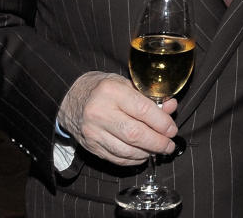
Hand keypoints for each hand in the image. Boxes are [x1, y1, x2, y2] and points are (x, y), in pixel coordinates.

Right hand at [58, 72, 178, 165]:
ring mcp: (93, 131)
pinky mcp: (90, 146)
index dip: (162, 123)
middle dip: (158, 142)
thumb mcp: (126, 83)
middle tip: (169, 145)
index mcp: (112, 91)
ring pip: (126, 150)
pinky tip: (142, 155)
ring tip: (159, 150)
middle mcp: (100, 112)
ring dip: (147, 153)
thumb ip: (149, 97)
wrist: (70, 98)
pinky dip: (132, 159)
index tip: (172, 129)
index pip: (143, 110)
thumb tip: (171, 108)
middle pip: (135, 134)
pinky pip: (115, 158)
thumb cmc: (103, 88)